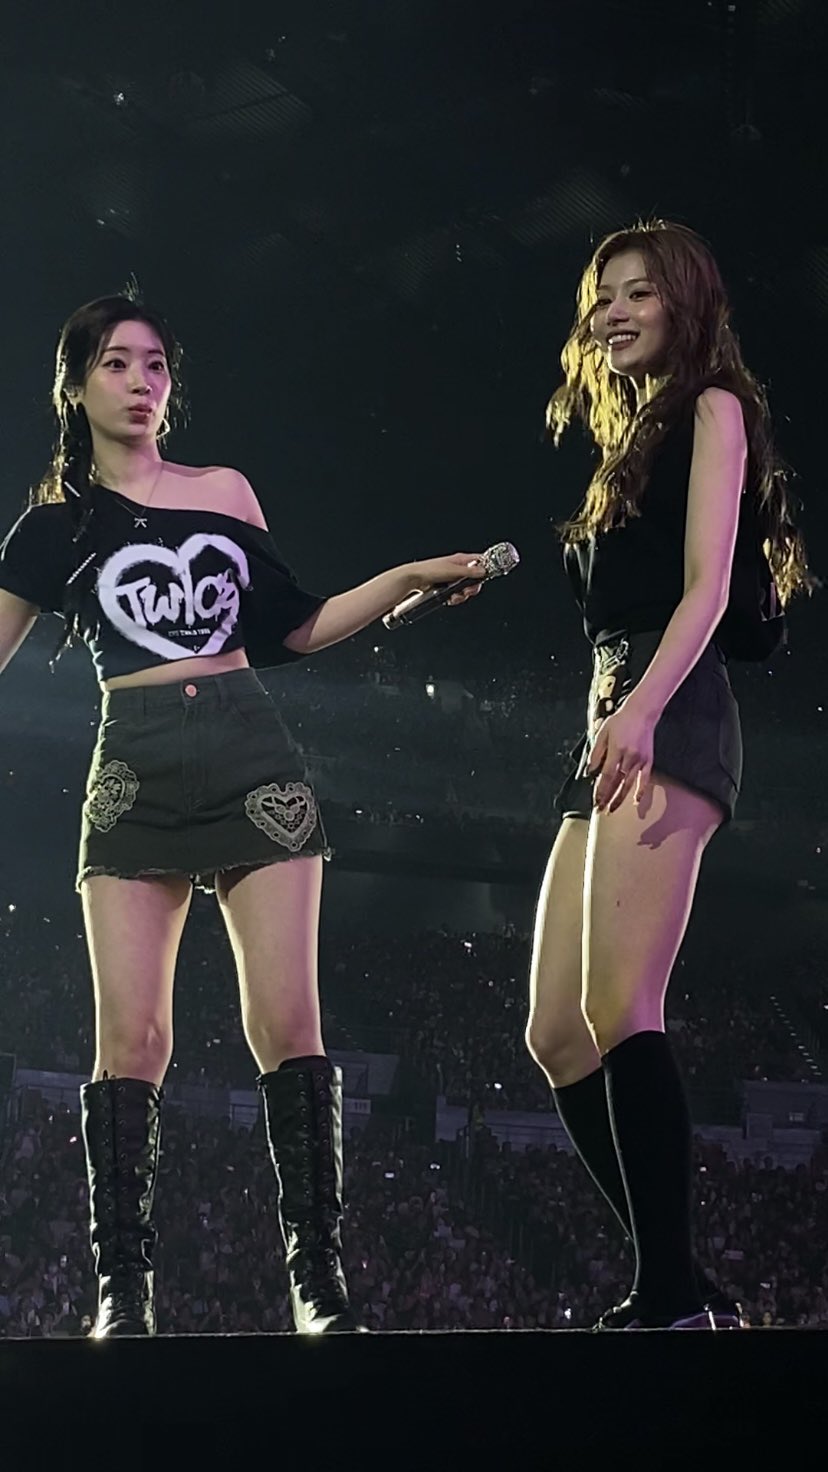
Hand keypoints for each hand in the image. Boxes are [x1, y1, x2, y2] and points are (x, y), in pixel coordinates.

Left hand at [408, 553, 485, 605]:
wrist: (415, 579)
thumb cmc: (430, 570)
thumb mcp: (454, 571)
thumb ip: (470, 572)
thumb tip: (484, 571)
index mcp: (461, 560)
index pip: (480, 561)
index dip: (485, 569)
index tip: (486, 577)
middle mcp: (458, 568)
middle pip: (474, 579)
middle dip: (472, 587)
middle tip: (467, 591)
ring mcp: (452, 578)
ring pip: (465, 588)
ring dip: (462, 595)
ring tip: (455, 596)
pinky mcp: (447, 587)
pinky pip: (457, 594)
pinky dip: (455, 598)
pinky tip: (450, 599)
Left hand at [586, 697, 656, 812]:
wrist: (642, 713)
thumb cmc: (620, 721)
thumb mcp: (603, 733)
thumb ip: (596, 753)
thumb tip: (590, 771)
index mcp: (616, 750)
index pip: (606, 775)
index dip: (600, 790)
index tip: (595, 800)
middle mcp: (629, 757)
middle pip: (617, 783)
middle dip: (607, 798)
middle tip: (600, 810)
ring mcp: (640, 760)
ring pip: (629, 784)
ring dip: (620, 799)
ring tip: (612, 809)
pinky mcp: (648, 761)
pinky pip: (645, 780)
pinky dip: (641, 791)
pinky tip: (635, 802)